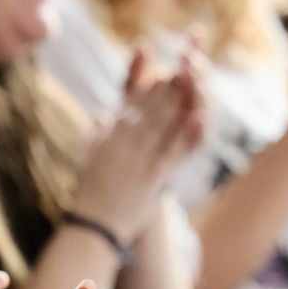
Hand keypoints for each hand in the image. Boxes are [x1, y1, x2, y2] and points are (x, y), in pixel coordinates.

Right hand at [70, 54, 205, 243]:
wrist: (93, 227)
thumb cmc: (89, 194)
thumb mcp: (88, 158)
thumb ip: (96, 135)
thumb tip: (102, 116)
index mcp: (108, 137)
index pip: (128, 104)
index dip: (145, 82)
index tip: (158, 65)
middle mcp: (123, 143)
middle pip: (149, 107)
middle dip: (168, 84)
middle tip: (184, 61)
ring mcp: (139, 158)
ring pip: (162, 122)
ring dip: (178, 97)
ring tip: (192, 74)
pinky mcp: (153, 176)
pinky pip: (174, 150)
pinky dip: (188, 132)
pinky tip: (199, 115)